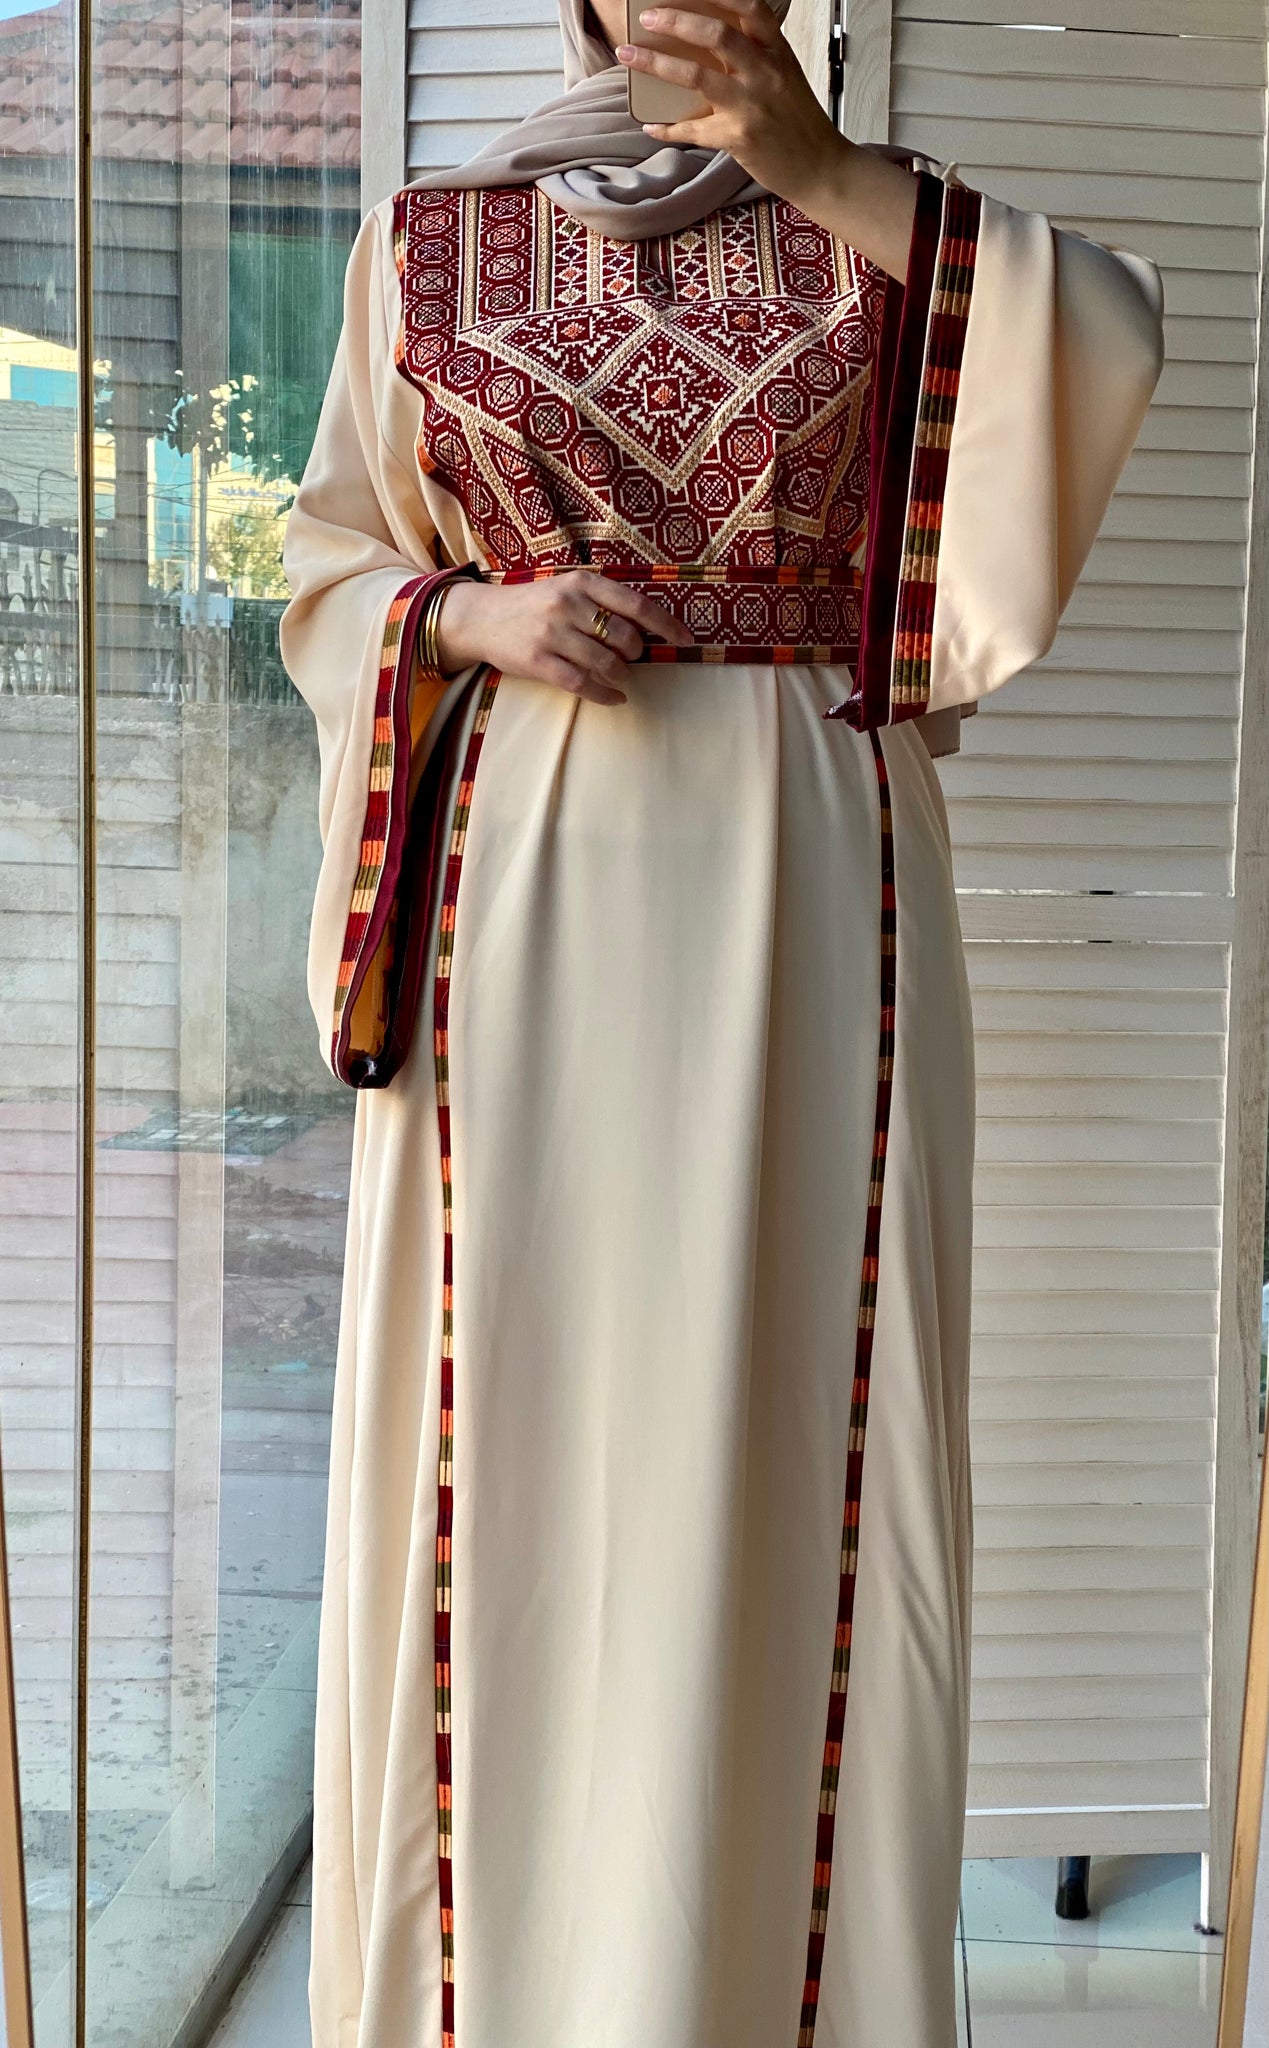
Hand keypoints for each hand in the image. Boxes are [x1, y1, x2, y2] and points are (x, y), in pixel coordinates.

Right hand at [435, 569, 694, 706]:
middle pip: (625, 637)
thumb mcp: (566, 589)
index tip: (686, 639)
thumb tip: (647, 630)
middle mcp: (568, 604)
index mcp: (581, 582)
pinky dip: (605, 694)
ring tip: (619, 676)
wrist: (481, 618)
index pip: (636, 604)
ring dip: (621, 675)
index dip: (666, 624)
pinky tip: (614, 697)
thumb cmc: (533, 606)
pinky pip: (583, 684)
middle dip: (636, 653)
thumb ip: (601, 602)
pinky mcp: (539, 662)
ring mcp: (552, 634)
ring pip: (607, 663)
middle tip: (631, 658)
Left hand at [616, 2, 842, 207]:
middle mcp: (765, 74)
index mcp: (778, 53)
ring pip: (696, 75)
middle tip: (648, 17)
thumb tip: (712, 44)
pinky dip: (667, 128)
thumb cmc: (801, 124)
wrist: (821, 169)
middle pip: (716, 34)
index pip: (751, 8)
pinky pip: (693, 129)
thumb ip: (757, 57)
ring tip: (630, 55)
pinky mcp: (738, 138)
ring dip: (656, 63)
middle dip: (675, 21)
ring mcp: (751, 106)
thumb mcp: (786, 77)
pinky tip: (651, 125)